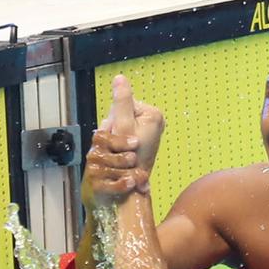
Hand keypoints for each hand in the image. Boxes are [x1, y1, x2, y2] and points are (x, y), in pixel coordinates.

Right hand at [82, 75, 163, 206]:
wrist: (133, 190)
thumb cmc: (130, 161)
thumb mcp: (124, 127)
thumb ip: (122, 101)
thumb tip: (120, 77)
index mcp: (153, 115)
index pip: (122, 107)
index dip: (113, 122)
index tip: (117, 136)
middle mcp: (155, 123)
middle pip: (122, 118)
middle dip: (115, 134)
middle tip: (120, 150)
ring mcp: (150, 135)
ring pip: (121, 131)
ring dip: (117, 144)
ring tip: (125, 159)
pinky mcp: (145, 146)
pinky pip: (126, 142)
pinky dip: (123, 150)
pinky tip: (128, 163)